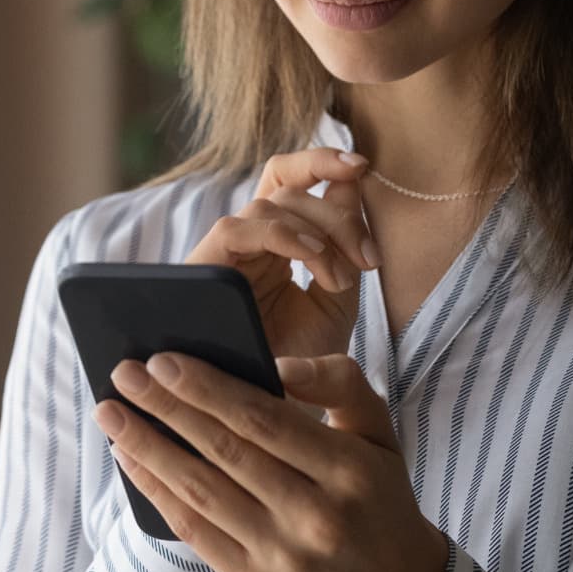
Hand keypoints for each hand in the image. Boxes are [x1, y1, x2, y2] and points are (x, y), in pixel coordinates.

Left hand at [94, 349, 449, 571]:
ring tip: (112, 414)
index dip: (208, 388)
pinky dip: (156, 491)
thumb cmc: (378, 493)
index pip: (264, 419)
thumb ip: (337, 383)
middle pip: (224, 451)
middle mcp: (314, 516)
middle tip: (124, 374)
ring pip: (199, 491)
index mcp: (348, 469)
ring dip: (147, 447)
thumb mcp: (380, 429)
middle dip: (165, 407)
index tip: (164, 360)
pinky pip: (193, 530)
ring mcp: (280, 556)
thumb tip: (275, 365)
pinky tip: (131, 459)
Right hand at [183, 148, 377, 361]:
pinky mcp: (203, 269)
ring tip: (342, 279)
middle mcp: (248, 241)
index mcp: (276, 242)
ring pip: (267, 203)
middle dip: (338, 215)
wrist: (274, 410)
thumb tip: (352, 180)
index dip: (321, 161)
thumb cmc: (302, 358)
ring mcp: (225, 254)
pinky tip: (314, 257)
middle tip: (369, 259)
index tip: (362, 166)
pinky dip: (281, 234)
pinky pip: (237, 228)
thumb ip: (345, 244)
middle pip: (288, 189)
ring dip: (316, 233)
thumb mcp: (336, 297)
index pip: (290, 180)